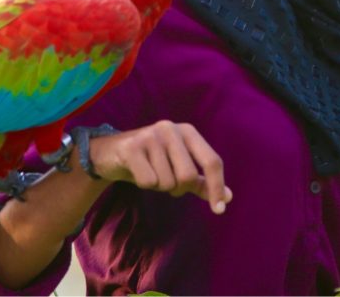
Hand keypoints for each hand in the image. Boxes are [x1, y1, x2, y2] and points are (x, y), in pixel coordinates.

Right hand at [89, 120, 231, 214]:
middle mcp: (171, 128)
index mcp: (188, 131)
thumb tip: (228, 198)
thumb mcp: (180, 168)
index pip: (212, 161)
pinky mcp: (131, 147)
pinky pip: (148, 181)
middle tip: (166, 182)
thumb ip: (203, 182)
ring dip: (159, 186)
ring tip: (150, 173)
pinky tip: (138, 172)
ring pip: (166, 182)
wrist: (111, 153)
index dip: (217, 187)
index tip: (219, 210)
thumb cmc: (152, 161)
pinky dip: (145, 185)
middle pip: (187, 176)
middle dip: (178, 188)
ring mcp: (150, 136)